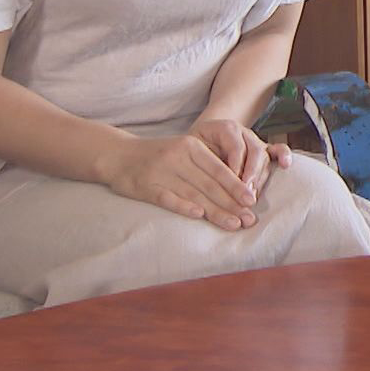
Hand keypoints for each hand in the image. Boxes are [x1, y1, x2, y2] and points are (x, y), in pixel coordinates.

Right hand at [96, 119, 280, 230]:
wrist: (117, 154)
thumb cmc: (159, 156)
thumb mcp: (184, 151)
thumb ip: (206, 166)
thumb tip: (238, 189)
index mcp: (191, 146)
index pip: (218, 169)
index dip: (236, 186)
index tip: (252, 201)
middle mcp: (178, 157)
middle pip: (210, 184)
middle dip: (232, 203)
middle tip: (249, 219)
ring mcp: (161, 171)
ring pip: (194, 193)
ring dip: (215, 211)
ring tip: (233, 224)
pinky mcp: (146, 185)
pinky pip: (167, 198)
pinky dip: (183, 206)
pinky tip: (199, 215)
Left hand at [188, 116, 293, 200]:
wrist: (204, 139)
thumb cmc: (195, 148)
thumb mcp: (191, 150)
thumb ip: (200, 162)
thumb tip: (208, 185)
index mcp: (225, 128)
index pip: (235, 146)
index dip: (236, 167)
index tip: (232, 185)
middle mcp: (243, 133)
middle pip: (254, 151)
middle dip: (250, 174)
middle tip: (245, 195)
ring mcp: (255, 141)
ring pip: (265, 156)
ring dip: (260, 177)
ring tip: (252, 196)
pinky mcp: (264, 150)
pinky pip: (278, 149)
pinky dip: (284, 156)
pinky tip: (286, 165)